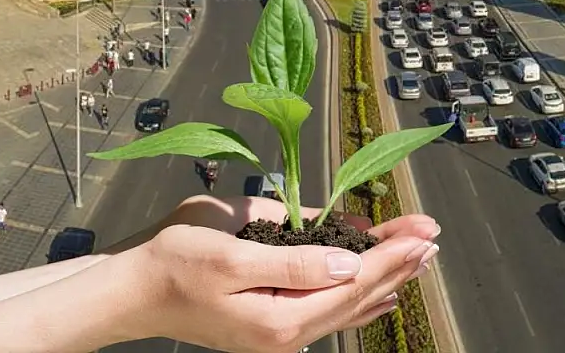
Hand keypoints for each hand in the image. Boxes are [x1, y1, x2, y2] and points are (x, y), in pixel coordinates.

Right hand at [122, 196, 440, 352]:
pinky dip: (360, 301)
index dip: (393, 254)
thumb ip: (295, 261)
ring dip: (386, 278)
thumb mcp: (232, 255)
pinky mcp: (272, 325)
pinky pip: (330, 313)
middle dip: (399, 263)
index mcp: (282, 316)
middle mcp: (287, 333)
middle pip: (359, 294)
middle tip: (433, 236)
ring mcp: (280, 333)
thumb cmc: (174, 263)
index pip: (355, 281)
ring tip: (420, 258)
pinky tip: (382, 298)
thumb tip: (349, 262)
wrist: (131, 291)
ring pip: (349, 304)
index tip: (424, 232)